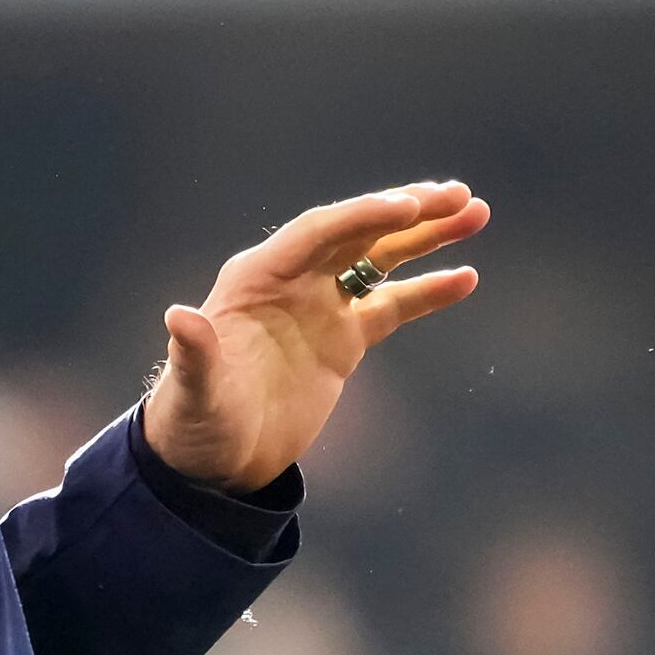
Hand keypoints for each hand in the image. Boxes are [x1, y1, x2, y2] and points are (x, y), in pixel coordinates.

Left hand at [142, 181, 487, 490]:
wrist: (212, 460)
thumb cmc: (192, 422)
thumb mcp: (194, 390)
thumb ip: (195, 353)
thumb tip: (180, 317)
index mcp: (259, 277)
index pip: (320, 232)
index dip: (363, 217)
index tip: (409, 208)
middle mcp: (295, 280)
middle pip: (359, 231)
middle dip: (408, 211)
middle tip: (458, 195)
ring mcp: (322, 307)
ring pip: (381, 259)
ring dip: (427, 236)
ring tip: (475, 212)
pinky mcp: (343, 339)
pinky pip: (393, 304)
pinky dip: (428, 290)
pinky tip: (466, 276)